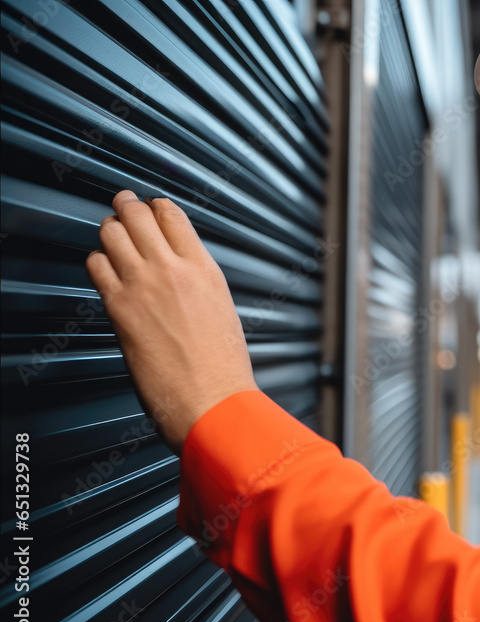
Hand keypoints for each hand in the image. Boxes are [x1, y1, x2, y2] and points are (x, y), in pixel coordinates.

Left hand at [86, 191, 257, 454]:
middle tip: (122, 203)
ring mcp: (143, 285)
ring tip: (109, 230)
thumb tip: (179, 273)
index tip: (150, 206)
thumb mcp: (222, 309)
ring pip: (113, 233)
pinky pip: (96, 265)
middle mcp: (173, 269)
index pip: (173, 215)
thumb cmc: (222, 366)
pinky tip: (102, 266)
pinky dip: (97, 260)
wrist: (212, 399)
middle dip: (126, 205)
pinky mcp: (119, 307)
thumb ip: (198, 283)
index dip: (157, 206)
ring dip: (109, 229)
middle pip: (138, 215)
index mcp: (204, 269)